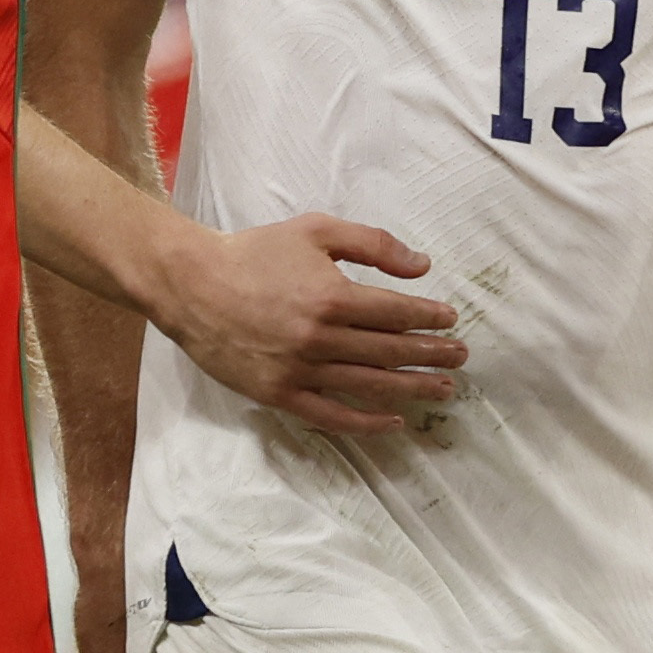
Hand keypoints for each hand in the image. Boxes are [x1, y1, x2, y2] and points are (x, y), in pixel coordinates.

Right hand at [155, 214, 467, 438]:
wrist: (192, 285)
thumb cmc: (256, 253)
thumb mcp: (316, 230)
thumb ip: (373, 244)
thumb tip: (422, 266)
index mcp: (333, 297)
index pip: (397, 313)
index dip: (429, 318)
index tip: (451, 321)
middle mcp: (321, 338)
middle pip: (391, 351)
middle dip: (431, 355)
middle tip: (460, 358)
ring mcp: (300, 370)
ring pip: (369, 386)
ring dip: (411, 389)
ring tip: (443, 390)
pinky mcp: (278, 394)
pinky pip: (331, 416)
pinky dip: (366, 423)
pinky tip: (394, 421)